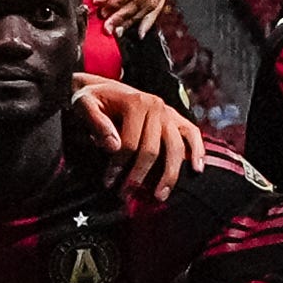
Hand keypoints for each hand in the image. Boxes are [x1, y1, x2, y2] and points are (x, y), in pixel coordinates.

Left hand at [75, 75, 201, 192]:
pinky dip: (198, 151)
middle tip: (126, 195)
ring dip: (169, 174)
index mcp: (135, 102)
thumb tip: (114, 147)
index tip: (109, 183)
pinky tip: (197, 169)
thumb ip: (96, 123)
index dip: (119, 166)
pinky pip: (192, 133)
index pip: (130, 144)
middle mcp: (156, 106)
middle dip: (139, 176)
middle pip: (153, 149)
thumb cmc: (92, 98)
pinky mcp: (176, 118)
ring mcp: (169, 112)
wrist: (102, 87)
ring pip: (175, 147)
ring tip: (160, 196)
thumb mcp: (84, 104)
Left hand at [80, 0, 178, 34]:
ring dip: (133, 19)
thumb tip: (99, 0)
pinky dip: (147, 17)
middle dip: (125, 15)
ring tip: (117, 30)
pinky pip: (157, 3)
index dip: (118, 2)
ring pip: (150, 4)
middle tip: (108, 27)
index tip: (102, 11)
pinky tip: (139, 31)